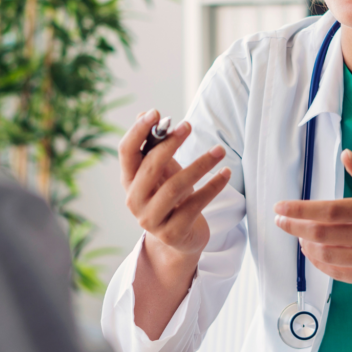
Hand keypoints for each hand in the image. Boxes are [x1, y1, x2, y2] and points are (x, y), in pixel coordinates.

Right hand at [118, 109, 230, 257]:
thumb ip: (154, 146)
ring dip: (199, 165)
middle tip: (188, 126)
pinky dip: (212, 187)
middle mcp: (134, 201)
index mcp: (129, 181)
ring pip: (175, 187)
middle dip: (170, 144)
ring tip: (219, 150)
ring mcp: (152, 220)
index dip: (137, 131)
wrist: (179, 239)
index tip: (156, 113)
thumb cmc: (171, 197)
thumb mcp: (163, 171)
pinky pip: (195, 206)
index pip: (126, 152)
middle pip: (149, 167)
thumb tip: (144, 114)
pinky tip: (226, 173)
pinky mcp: (173, 233)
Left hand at [273, 149, 351, 335]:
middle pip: (322, 234)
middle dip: (294, 226)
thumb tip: (346, 156)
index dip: (300, 209)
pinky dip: (320, 264)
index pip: (330, 210)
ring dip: (305, 245)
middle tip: (279, 220)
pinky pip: (339, 273)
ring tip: (297, 233)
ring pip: (327, 255)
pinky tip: (311, 253)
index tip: (280, 206)